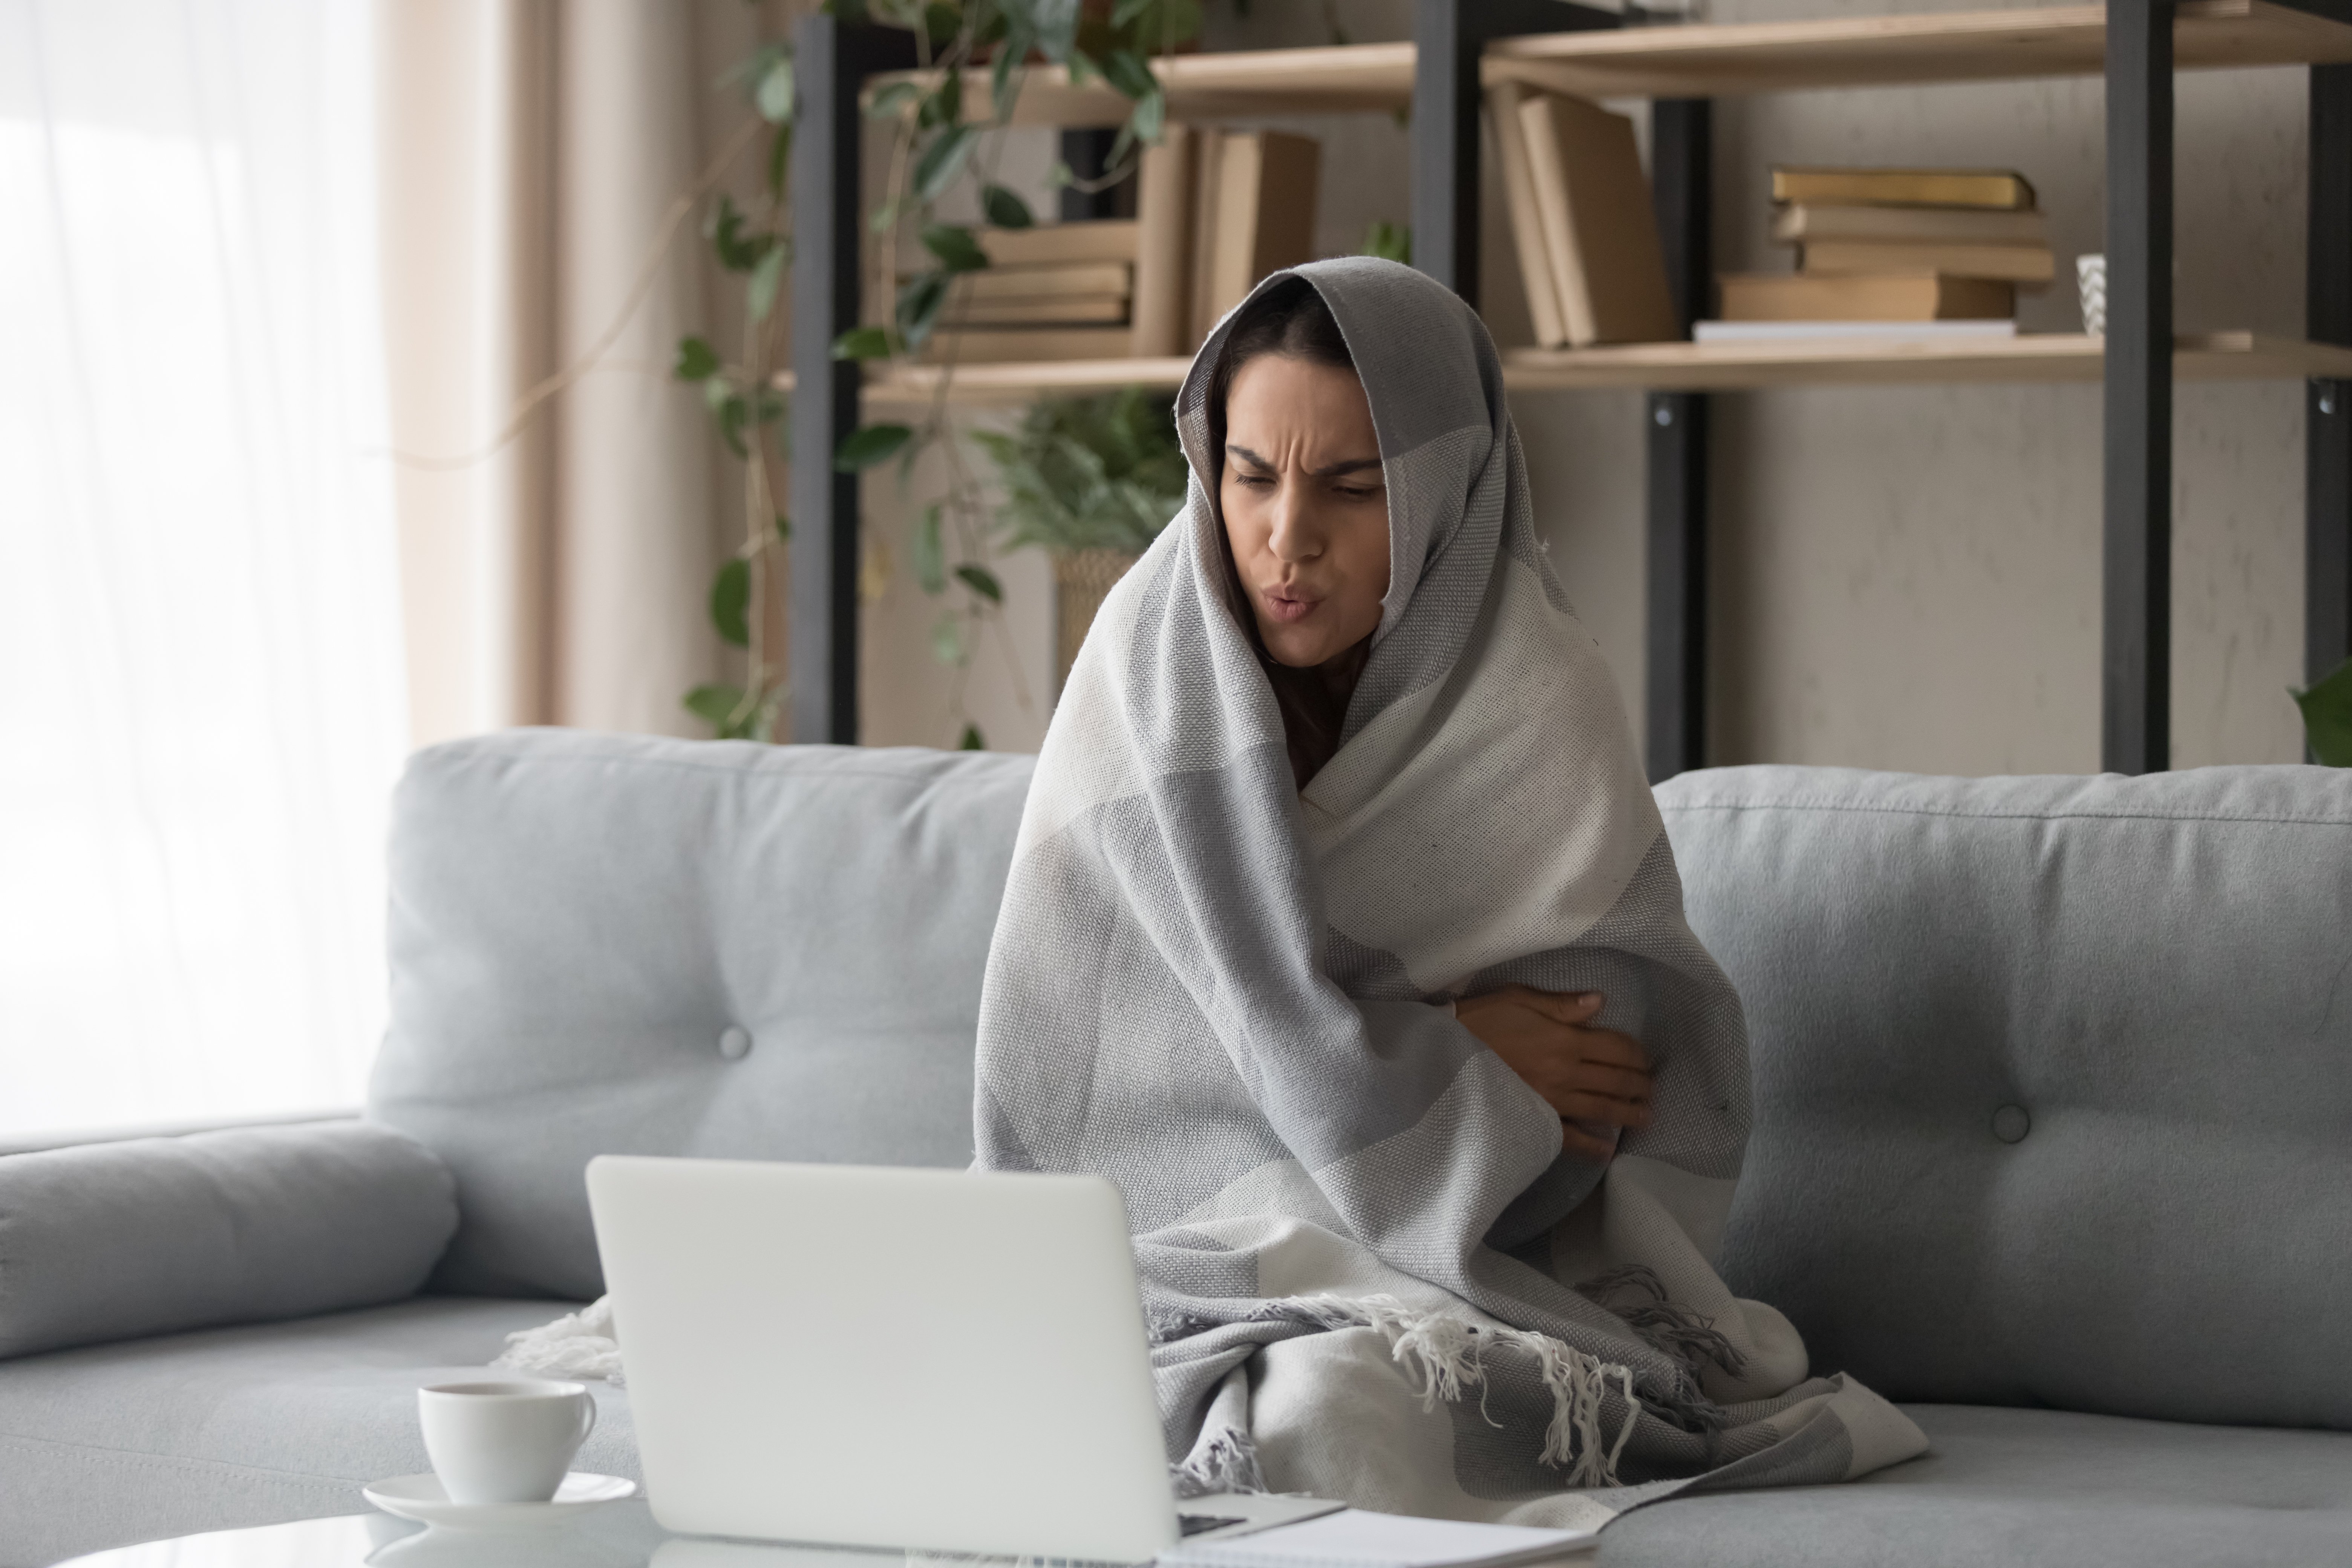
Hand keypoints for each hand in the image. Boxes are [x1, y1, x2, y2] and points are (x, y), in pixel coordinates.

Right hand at [1454, 985, 1652, 1162]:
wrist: (1442, 1053)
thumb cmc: (1479, 1020)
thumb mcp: (1519, 999)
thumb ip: (1562, 1004)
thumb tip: (1600, 1002)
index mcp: (1564, 1040)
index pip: (1616, 1048)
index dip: (1637, 1053)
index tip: (1646, 1058)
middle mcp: (1565, 1073)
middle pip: (1616, 1080)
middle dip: (1641, 1084)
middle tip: (1652, 1088)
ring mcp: (1551, 1101)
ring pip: (1602, 1109)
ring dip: (1629, 1113)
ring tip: (1646, 1116)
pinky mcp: (1534, 1119)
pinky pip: (1568, 1137)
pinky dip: (1590, 1146)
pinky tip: (1606, 1149)